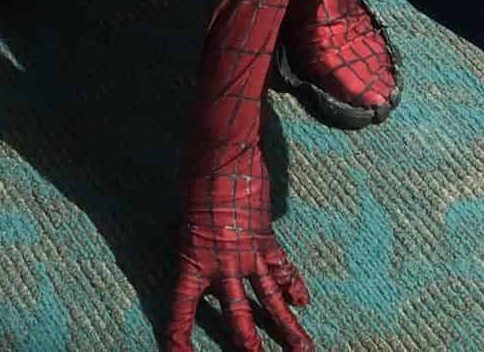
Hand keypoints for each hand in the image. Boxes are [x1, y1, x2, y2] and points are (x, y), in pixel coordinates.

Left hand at [167, 158, 312, 351]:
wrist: (223, 151)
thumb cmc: (193, 173)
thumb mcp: (182, 210)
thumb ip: (188, 232)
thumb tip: (186, 233)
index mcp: (193, 258)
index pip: (182, 307)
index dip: (179, 336)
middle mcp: (223, 264)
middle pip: (237, 316)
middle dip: (247, 345)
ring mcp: (249, 253)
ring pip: (271, 300)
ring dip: (288, 327)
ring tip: (304, 351)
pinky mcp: (267, 238)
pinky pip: (283, 268)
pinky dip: (293, 284)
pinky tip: (302, 300)